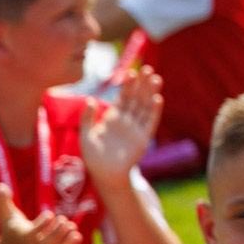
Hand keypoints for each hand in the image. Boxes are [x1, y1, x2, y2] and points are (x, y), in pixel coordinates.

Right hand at [0, 183, 83, 243]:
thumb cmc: (11, 228)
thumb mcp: (5, 214)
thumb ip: (2, 200)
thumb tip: (1, 186)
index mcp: (22, 236)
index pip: (33, 233)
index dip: (43, 223)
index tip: (50, 214)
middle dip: (57, 231)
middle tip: (63, 219)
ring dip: (65, 238)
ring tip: (71, 225)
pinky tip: (77, 235)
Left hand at [81, 66, 161, 183]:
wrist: (105, 174)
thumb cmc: (93, 156)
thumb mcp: (86, 136)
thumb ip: (87, 118)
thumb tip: (90, 100)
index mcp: (113, 117)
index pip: (123, 96)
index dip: (128, 85)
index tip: (131, 72)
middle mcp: (127, 120)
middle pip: (137, 98)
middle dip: (142, 84)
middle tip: (148, 69)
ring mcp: (136, 128)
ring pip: (145, 106)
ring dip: (151, 93)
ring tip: (156, 79)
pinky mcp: (143, 137)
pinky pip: (150, 121)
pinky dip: (154, 110)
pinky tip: (158, 98)